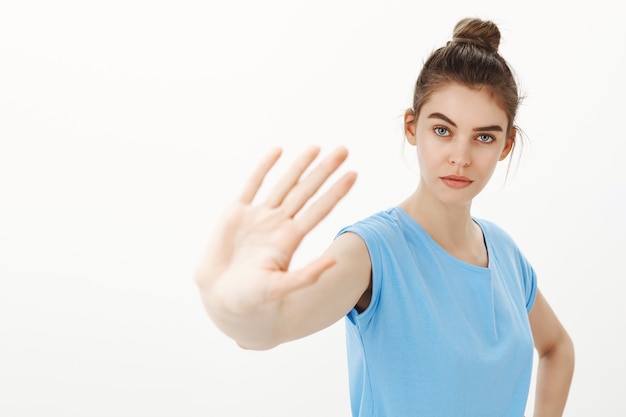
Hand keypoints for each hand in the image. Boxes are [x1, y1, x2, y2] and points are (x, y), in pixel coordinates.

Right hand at [195, 146, 356, 316]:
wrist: (219, 298)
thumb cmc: (251, 299)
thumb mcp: (279, 288)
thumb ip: (306, 276)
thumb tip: (334, 263)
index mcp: (290, 240)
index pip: (319, 210)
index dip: (335, 193)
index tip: (353, 175)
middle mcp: (278, 224)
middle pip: (306, 192)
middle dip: (324, 171)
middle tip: (343, 150)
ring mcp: (258, 216)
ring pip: (283, 184)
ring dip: (299, 166)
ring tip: (316, 147)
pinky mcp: (236, 213)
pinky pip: (252, 185)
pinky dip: (263, 168)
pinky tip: (277, 152)